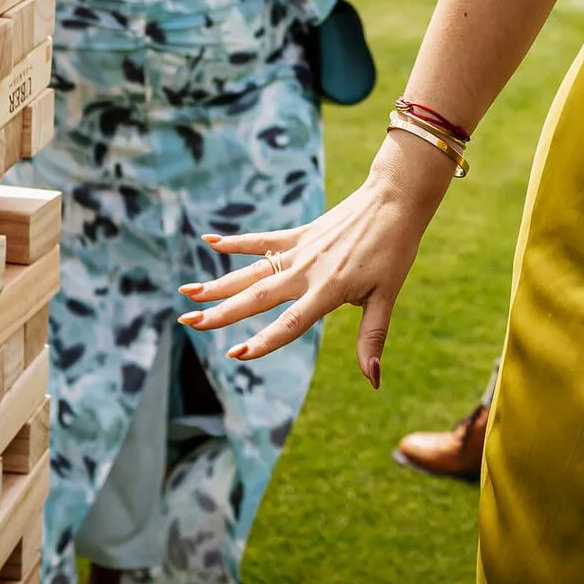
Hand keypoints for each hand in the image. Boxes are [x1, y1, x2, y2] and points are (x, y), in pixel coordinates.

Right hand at [176, 127, 455, 386]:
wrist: (394, 201)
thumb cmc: (394, 252)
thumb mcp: (387, 297)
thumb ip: (371, 338)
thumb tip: (374, 381)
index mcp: (328, 290)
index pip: (289, 323)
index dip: (263, 341)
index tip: (235, 354)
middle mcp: (306, 271)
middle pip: (257, 297)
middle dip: (222, 312)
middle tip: (190, 322)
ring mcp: (299, 250)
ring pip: (251, 271)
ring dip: (219, 283)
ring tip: (189, 292)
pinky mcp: (299, 234)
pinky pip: (262, 240)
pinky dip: (236, 242)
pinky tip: (209, 241)